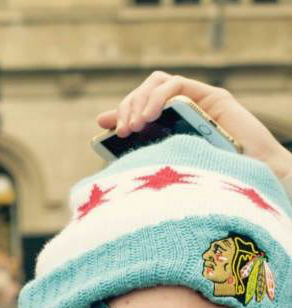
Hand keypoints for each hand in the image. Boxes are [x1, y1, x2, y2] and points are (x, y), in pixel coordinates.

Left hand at [97, 71, 291, 179]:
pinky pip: (176, 85)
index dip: (120, 112)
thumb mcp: (161, 160)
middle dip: (128, 107)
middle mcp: (183, 109)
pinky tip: (150, 117)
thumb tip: (101, 123)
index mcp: (169, 124)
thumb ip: (136, 141)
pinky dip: (157, 97)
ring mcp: (198, 101)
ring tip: (135, 126)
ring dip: (140, 101)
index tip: (111, 131)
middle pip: (145, 90)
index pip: (137, 104)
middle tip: (124, 131)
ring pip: (158, 82)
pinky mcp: (214, 97)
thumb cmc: (204, 180)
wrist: (248, 184)